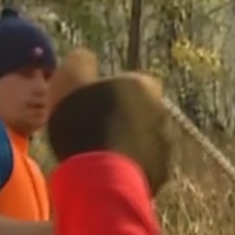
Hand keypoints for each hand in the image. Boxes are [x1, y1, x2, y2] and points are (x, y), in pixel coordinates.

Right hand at [45, 49, 179, 195]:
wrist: (100, 178)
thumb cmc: (82, 124)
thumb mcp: (69, 82)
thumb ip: (79, 62)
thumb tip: (85, 56)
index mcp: (143, 86)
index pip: (132, 80)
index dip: (112, 90)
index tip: (93, 102)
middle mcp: (162, 111)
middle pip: (141, 110)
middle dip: (123, 117)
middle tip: (95, 129)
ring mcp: (166, 144)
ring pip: (145, 137)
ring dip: (129, 142)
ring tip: (101, 153)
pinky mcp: (162, 172)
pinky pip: (145, 163)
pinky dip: (131, 165)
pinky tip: (109, 172)